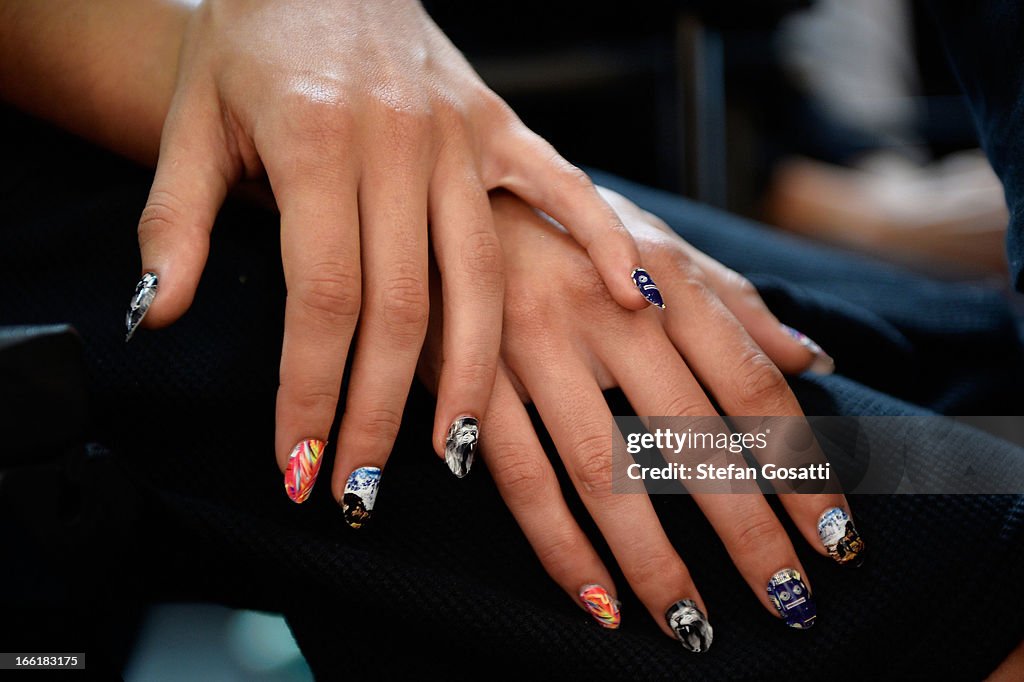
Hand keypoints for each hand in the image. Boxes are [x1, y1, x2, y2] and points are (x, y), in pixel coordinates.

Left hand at [125, 0, 649, 506]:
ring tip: (454, 454)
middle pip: (402, 307)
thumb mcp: (191, 121)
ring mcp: (462, 135)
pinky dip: (605, 242)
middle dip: (379, 411)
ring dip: (470, 374)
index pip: (321, 298)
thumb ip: (170, 221)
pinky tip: (630, 304)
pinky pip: (566, 189)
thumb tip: (151, 319)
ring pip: (480, 276)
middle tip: (362, 490)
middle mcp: (399, 143)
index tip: (299, 466)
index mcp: (316, 140)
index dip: (311, 392)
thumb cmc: (251, 41)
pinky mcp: (502, 126)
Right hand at [419, 189, 858, 647]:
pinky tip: (598, 602)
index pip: (750, 386)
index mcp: (661, 276)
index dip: (800, 468)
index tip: (836, 537)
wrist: (448, 199)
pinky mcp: (469, 380)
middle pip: (689, 441)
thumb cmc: (565, 224)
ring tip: (693, 627)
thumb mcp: (655, 239)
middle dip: (746, 532)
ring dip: (652, 561)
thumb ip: (733, 302)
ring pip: (603, 474)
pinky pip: (520, 478)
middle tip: (788, 604)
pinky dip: (559, 547)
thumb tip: (813, 359)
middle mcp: (604, 310)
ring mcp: (531, 347)